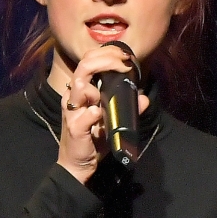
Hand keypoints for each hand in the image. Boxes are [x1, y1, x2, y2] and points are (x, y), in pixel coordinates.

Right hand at [58, 46, 150, 183]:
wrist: (78, 164)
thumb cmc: (93, 139)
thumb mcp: (113, 120)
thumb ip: (128, 108)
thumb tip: (144, 98)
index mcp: (81, 91)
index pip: (89, 61)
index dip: (106, 53)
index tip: (125, 56)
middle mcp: (73, 97)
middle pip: (83, 66)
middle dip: (106, 60)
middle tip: (124, 63)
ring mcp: (72, 112)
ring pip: (80, 85)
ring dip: (97, 86)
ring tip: (107, 97)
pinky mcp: (74, 128)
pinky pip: (85, 115)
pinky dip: (94, 113)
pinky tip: (100, 116)